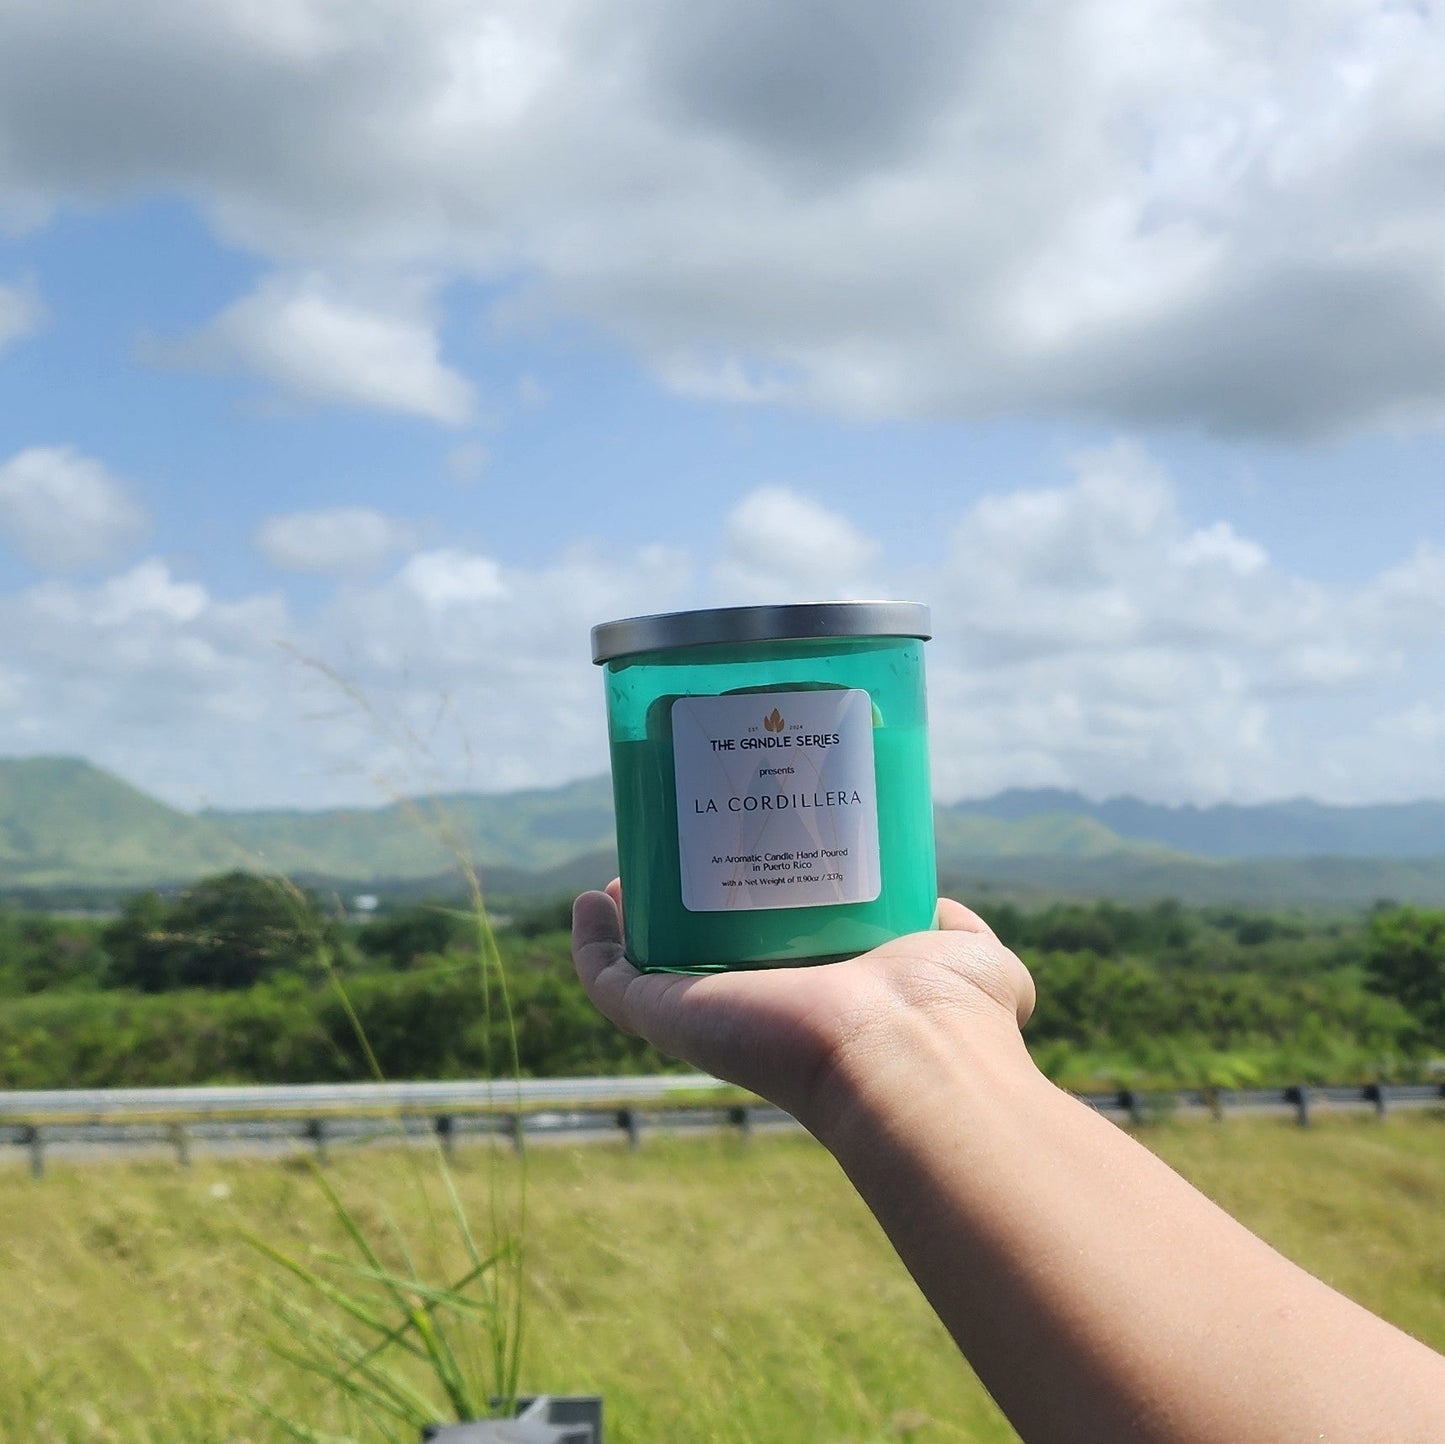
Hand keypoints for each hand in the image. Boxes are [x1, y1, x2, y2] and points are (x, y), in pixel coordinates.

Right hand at [572, 881, 1035, 1133]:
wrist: (911, 1052)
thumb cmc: (951, 1013)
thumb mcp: (967, 953)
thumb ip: (958, 930)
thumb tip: (946, 913)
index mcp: (816, 984)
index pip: (766, 940)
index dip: (741, 895)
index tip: (730, 844)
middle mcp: (761, 1000)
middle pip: (700, 945)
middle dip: (681, 897)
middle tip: (676, 840)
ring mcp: (712, 1012)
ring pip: (646, 963)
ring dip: (627, 917)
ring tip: (626, 864)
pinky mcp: (673, 1016)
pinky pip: (610, 982)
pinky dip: (590, 945)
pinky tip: (590, 901)